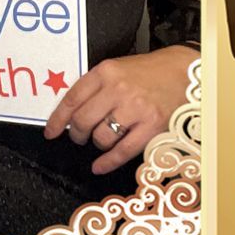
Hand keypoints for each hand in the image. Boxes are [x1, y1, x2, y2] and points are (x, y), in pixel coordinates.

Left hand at [44, 46, 196, 175]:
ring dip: (97, 144)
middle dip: (77, 134)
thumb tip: (71, 114)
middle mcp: (118, 89)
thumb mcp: (118, 69)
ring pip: (101, 137)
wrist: (183, 72)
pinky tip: (99, 166)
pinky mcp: (151, 125)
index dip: (58, 119)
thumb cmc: (148, 72)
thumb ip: (96, 87)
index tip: (50, 132)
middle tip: (79, 137)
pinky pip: (122, 151)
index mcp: (106, 72)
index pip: (72, 98)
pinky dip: (107, 162)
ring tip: (102, 140)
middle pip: (83, 121)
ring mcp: (135, 108)